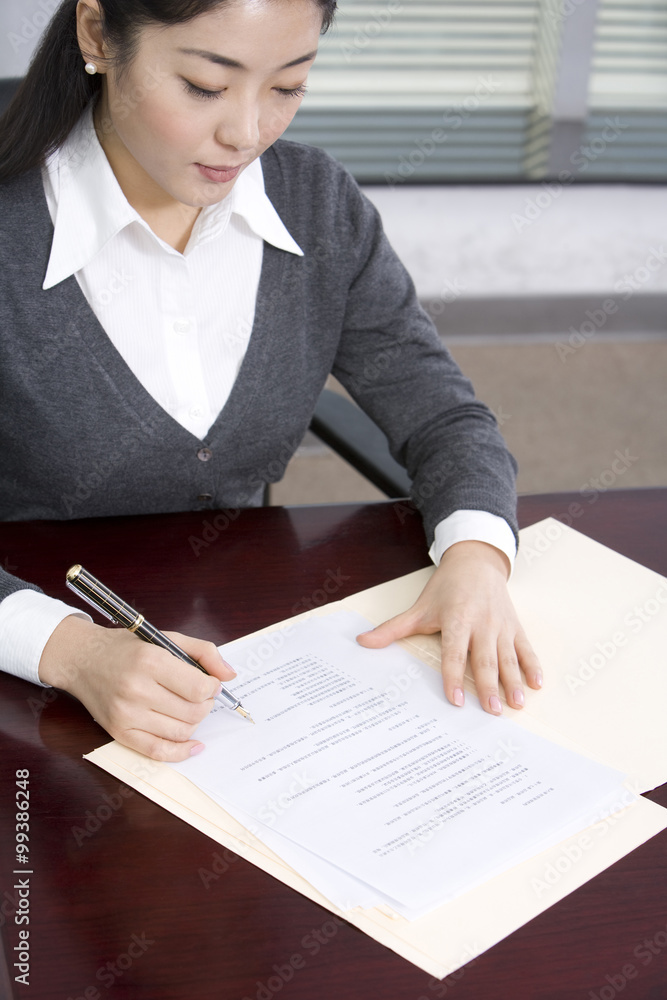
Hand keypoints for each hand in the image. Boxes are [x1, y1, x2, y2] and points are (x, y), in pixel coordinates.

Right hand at [39, 616, 235, 760]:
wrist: (83, 659)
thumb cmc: (128, 648)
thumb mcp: (168, 638)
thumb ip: (204, 652)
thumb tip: (230, 676)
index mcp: (150, 661)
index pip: (198, 689)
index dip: (212, 689)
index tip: (210, 684)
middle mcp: (137, 690)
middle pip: (193, 713)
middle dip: (205, 705)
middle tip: (201, 696)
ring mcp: (126, 714)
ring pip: (180, 733)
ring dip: (195, 723)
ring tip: (189, 709)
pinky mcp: (119, 733)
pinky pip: (158, 752)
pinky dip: (181, 752)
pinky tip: (194, 745)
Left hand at [356, 540, 541, 713]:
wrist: (476, 561)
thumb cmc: (447, 588)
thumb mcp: (420, 608)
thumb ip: (393, 629)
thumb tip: (363, 642)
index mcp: (457, 619)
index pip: (454, 653)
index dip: (454, 676)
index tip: (455, 699)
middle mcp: (481, 623)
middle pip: (485, 659)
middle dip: (489, 686)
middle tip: (492, 711)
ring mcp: (501, 625)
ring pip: (508, 657)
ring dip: (513, 681)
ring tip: (516, 703)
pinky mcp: (515, 626)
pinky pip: (526, 648)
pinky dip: (533, 665)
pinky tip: (537, 684)